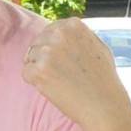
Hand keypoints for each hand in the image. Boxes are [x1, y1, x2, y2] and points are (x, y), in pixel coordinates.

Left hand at [21, 16, 130, 130]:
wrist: (104, 105)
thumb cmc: (104, 80)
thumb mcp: (98, 46)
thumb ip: (80, 36)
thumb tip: (64, 32)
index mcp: (73, 25)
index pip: (50, 30)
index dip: (53, 47)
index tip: (62, 61)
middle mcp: (59, 34)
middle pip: (38, 43)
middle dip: (44, 58)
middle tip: (61, 74)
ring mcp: (47, 52)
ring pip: (30, 58)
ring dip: (40, 70)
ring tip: (60, 82)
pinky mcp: (39, 70)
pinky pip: (26, 73)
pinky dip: (35, 83)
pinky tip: (54, 88)